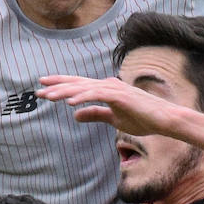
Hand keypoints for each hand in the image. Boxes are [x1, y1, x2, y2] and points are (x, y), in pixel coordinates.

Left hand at [37, 74, 177, 138]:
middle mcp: (107, 85)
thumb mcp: (114, 119)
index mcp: (106, 89)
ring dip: (65, 92)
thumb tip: (75, 116)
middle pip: (77, 83)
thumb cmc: (143, 119)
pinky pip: (97, 95)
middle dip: (57, 86)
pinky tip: (70, 102)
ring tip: (49, 96)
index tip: (44, 88)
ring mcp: (114, 88)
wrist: (164, 119)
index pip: (79, 86)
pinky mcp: (119, 96)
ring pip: (83, 88)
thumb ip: (95, 114)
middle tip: (38, 89)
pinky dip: (82, 97)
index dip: (61, 86)